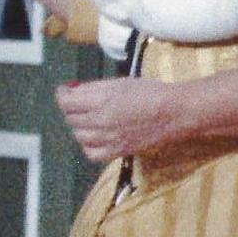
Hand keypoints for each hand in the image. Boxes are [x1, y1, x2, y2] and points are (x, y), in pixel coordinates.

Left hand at [55, 77, 184, 161]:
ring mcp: (109, 139)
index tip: (66, 91)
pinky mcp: (118, 152)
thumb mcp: (118, 83)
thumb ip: (93, 88)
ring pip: (79, 136)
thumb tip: (73, 91)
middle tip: (80, 103)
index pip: (66, 102)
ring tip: (89, 118)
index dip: (62, 95)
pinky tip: (95, 138)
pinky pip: (91, 153)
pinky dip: (88, 145)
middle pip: (71, 119)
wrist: (174, 113)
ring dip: (79, 126)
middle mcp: (101, 122)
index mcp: (101, 101)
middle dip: (71, 109)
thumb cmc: (149, 92)